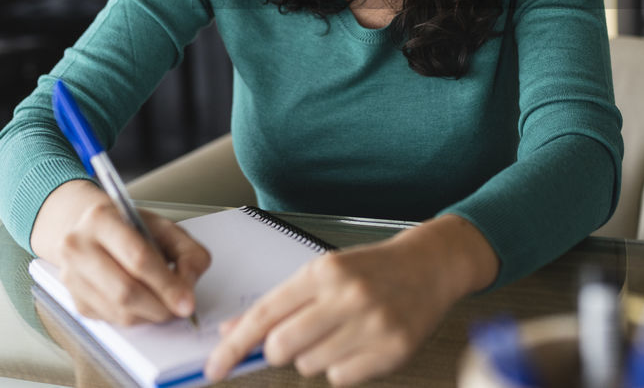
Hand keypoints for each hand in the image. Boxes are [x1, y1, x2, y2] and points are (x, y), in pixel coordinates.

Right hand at [31, 180, 211, 325]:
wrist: (88, 230)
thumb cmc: (129, 228)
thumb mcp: (164, 226)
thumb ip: (187, 251)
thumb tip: (187, 287)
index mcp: (102, 219)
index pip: (138, 258)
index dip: (166, 284)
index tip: (187, 302)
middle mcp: (78, 247)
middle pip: (125, 290)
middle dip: (160, 306)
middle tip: (180, 309)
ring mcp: (71, 276)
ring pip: (118, 311)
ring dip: (149, 315)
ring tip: (165, 305)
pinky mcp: (74, 300)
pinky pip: (111, 320)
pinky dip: (135, 317)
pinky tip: (144, 304)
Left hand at [203, 214, 497, 384]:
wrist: (429, 267)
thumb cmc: (372, 270)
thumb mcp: (322, 274)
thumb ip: (279, 303)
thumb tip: (233, 332)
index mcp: (324, 272)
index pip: (265, 314)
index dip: (234, 345)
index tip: (214, 367)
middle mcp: (348, 296)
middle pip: (282, 346)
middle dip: (277, 350)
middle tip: (296, 338)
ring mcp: (372, 325)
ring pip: (310, 365)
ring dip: (314, 356)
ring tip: (340, 332)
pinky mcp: (392, 351)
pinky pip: (340, 379)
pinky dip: (341, 368)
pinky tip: (358, 344)